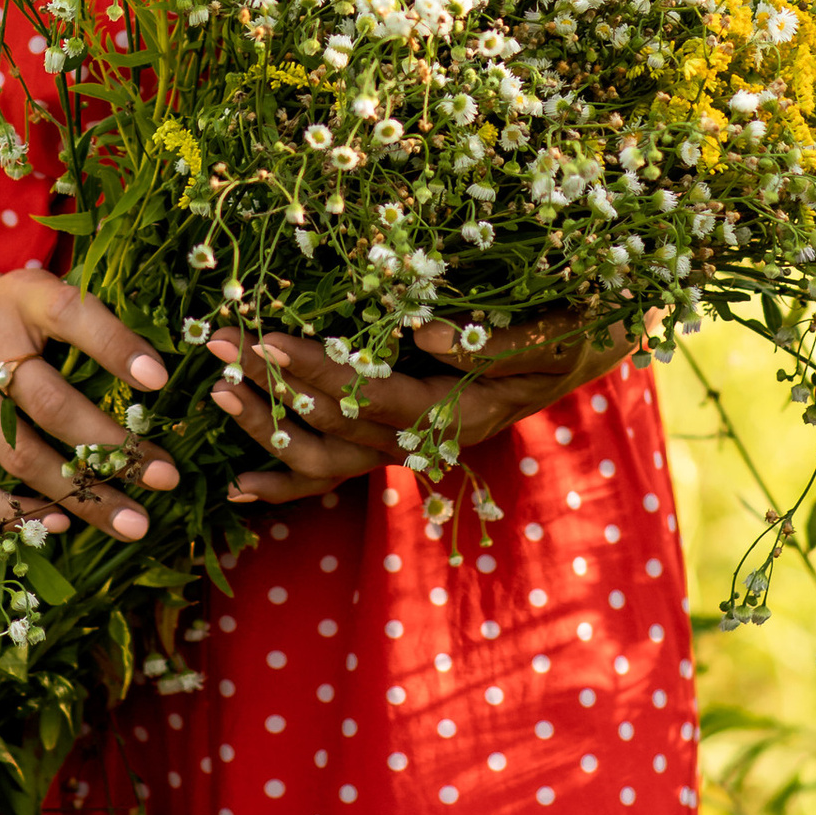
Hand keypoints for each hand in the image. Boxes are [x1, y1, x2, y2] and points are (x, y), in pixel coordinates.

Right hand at [0, 223, 177, 541]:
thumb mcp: (28, 292)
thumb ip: (80, 325)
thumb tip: (155, 383)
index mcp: (18, 297)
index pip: (71, 315)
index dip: (116, 346)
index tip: (160, 379)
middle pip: (53, 404)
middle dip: (114, 446)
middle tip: (166, 476)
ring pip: (21, 456)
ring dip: (82, 496)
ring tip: (133, 522)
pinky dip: (15, 514)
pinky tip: (60, 526)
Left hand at [209, 308, 629, 509]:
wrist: (600, 344)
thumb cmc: (581, 327)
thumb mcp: (555, 329)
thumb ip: (492, 341)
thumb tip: (420, 334)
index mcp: (463, 411)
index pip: (374, 396)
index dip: (317, 372)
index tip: (265, 337)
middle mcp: (433, 440)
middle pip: (339, 427)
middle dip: (272, 387)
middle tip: (216, 345)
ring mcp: (416, 448)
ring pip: (332, 455)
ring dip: (269, 428)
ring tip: (217, 394)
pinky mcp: (404, 442)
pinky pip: (341, 472)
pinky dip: (289, 482)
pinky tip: (240, 487)